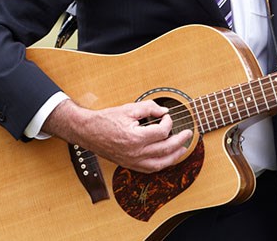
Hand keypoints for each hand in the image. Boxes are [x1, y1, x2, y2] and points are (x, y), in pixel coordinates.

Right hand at [43, 99, 192, 172]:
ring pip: (159, 164)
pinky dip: (161, 164)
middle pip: (165, 149)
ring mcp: (132, 161)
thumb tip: (164, 112)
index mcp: (135, 137)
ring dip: (174, 157)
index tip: (167, 116)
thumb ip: (149, 108)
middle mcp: (135, 153)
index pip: (162, 132)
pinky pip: (149, 169)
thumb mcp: (129, 108)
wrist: (88, 132)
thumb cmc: (106, 119)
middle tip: (188, 133)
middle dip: (180, 141)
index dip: (169, 122)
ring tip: (183, 148)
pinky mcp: (129, 165)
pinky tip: (167, 158)